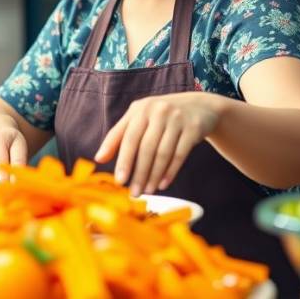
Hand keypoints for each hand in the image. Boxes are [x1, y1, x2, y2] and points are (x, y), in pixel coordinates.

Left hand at [94, 92, 220, 195]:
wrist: (200, 106)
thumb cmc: (162, 116)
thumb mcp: (140, 118)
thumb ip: (119, 136)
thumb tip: (99, 158)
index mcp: (140, 109)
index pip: (127, 136)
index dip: (122, 159)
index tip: (119, 181)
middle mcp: (158, 111)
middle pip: (145, 147)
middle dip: (139, 173)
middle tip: (134, 193)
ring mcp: (177, 118)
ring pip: (162, 153)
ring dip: (153, 175)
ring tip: (147, 191)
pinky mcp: (193, 128)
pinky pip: (180, 154)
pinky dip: (170, 171)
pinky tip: (163, 184)